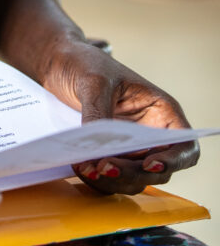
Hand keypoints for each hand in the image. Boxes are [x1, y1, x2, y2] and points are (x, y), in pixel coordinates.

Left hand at [43, 41, 198, 194]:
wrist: (61, 65)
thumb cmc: (87, 64)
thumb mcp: (95, 83)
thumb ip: (98, 114)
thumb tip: (96, 149)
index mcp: (161, 111)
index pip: (184, 145)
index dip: (173, 160)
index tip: (149, 164)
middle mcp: (151, 134)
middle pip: (157, 170)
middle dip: (132, 174)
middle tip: (104, 167)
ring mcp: (131, 147)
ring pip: (134, 178)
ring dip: (113, 181)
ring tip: (87, 169)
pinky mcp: (110, 155)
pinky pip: (112, 176)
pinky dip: (99, 179)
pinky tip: (82, 169)